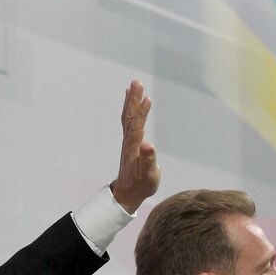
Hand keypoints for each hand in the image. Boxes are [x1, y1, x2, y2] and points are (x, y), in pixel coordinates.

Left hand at [110, 81, 159, 213]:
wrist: (127, 193)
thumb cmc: (140, 185)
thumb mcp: (148, 175)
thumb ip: (148, 160)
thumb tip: (148, 145)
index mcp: (134, 146)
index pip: (137, 124)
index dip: (141, 110)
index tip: (145, 96)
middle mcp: (129, 140)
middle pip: (130, 116)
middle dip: (133, 99)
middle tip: (136, 82)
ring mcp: (128, 141)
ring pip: (128, 117)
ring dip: (131, 101)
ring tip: (134, 86)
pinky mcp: (130, 143)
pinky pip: (129, 122)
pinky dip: (131, 110)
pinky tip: (134, 103)